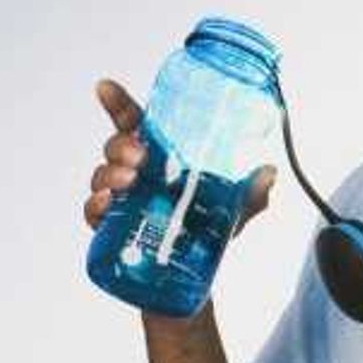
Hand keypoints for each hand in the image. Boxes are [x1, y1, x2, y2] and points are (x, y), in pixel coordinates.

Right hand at [83, 78, 276, 238]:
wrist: (201, 275)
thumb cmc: (210, 229)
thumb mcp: (236, 208)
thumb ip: (252, 192)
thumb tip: (268, 173)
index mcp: (161, 157)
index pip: (136, 123)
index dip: (118, 103)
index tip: (105, 88)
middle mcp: (138, 175)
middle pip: (117, 146)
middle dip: (120, 145)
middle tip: (139, 157)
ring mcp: (124, 201)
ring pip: (103, 176)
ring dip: (108, 174)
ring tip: (127, 182)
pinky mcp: (115, 230)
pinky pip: (94, 214)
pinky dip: (95, 207)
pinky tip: (105, 203)